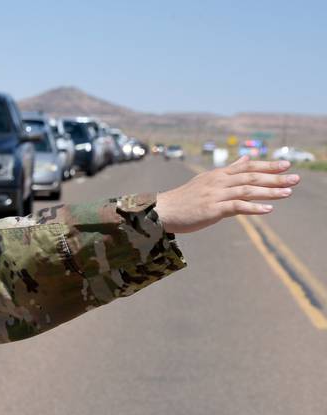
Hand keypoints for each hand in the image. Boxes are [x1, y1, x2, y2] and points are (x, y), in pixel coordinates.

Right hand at [155, 156, 298, 233]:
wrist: (163, 211)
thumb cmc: (184, 198)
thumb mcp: (206, 180)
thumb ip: (228, 170)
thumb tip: (245, 159)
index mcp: (218, 175)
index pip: (247, 168)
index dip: (267, 166)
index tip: (286, 164)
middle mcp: (218, 182)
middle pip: (251, 177)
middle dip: (274, 177)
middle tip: (295, 178)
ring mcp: (215, 195)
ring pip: (247, 190)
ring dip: (268, 191)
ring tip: (287, 193)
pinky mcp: (212, 209)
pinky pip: (236, 207)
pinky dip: (253, 207)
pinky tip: (268, 209)